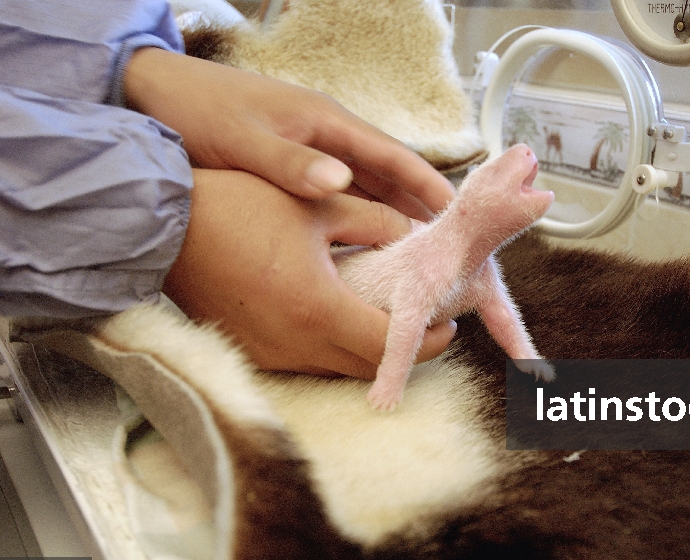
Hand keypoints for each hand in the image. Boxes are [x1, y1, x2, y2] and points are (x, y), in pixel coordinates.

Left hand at [123, 47, 453, 220]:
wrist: (154, 94)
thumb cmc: (198, 111)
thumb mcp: (242, 140)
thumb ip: (289, 163)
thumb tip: (339, 183)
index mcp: (326, 123)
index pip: (393, 156)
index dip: (427, 185)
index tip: (457, 216)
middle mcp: (328, 138)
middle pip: (389, 176)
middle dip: (420, 208)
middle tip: (448, 248)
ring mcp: (313, 152)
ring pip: (368, 188)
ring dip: (394, 216)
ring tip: (420, 255)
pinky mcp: (296, 168)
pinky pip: (342, 197)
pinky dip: (362, 218)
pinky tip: (369, 245)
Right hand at [163, 169, 455, 377]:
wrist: (164, 226)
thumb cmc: (239, 206)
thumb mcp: (319, 204)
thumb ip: (376, 221)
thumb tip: (410, 233)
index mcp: (317, 308)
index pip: (389, 345)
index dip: (426, 340)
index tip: (447, 323)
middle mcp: (295, 344)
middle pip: (367, 366)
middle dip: (403, 349)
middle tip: (425, 323)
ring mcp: (269, 354)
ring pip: (338, 368)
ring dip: (368, 349)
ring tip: (388, 318)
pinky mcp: (251, 352)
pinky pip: (307, 362)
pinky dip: (334, 348)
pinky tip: (341, 318)